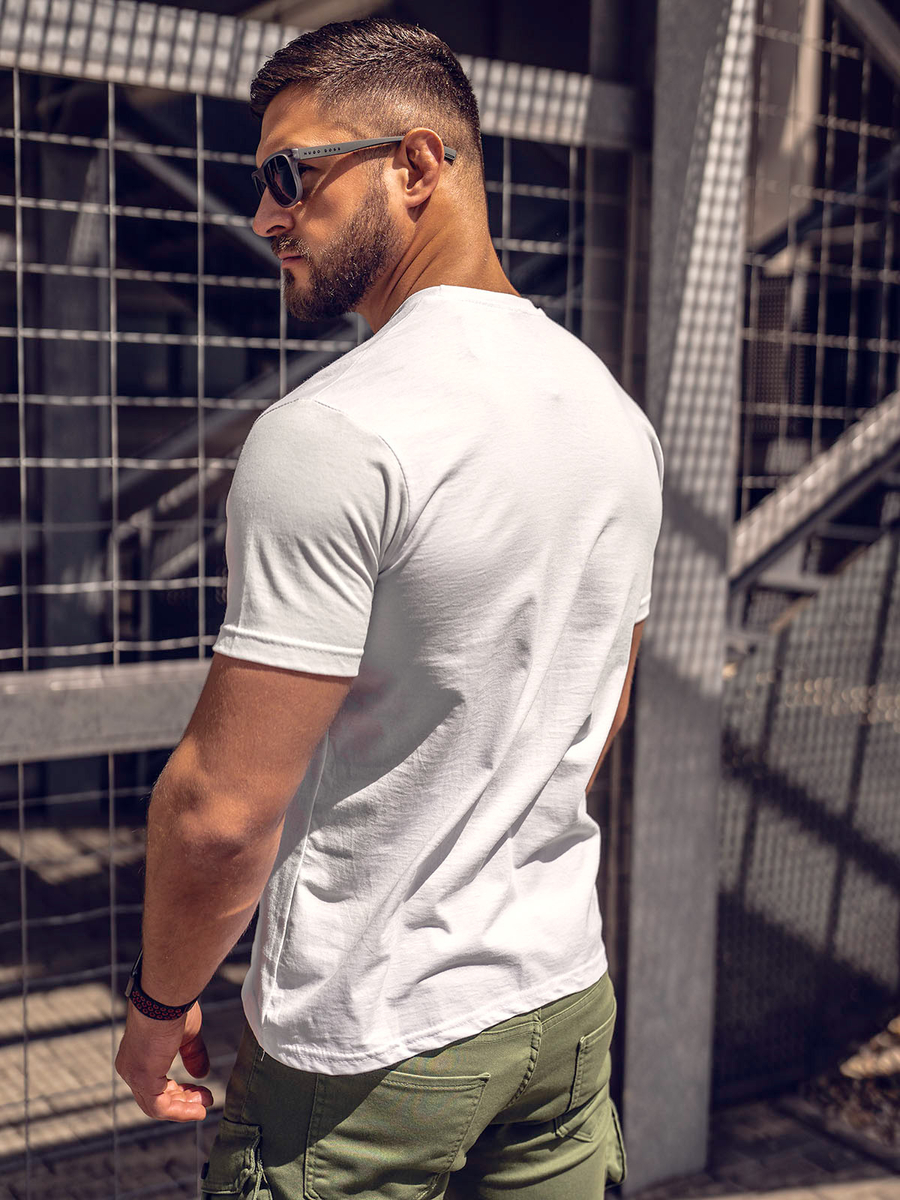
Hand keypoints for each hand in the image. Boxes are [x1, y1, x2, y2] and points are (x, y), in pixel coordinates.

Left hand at [116, 1000, 213, 1120]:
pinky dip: (179, 1112)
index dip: (178, 1090)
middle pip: (155, 1096)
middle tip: (205, 1099)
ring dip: (182, 1108)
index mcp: (138, 1054)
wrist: (165, 999)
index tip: (199, 1089)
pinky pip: (159, 1107)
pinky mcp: (142, 1079)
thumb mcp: (187, 1034)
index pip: (155, 1082)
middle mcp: (130, 1067)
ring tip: (204, 1106)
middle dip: (182, 1099)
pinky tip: (199, 1109)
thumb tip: (201, 1074)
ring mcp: (134, 1075)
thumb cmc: (174, 1008)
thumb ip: (192, 1055)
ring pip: (156, 1105)